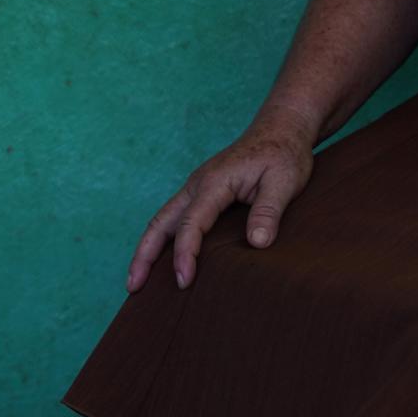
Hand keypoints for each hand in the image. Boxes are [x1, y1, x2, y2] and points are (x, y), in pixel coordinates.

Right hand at [128, 124, 318, 291]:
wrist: (281, 128)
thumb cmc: (284, 154)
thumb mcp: (284, 181)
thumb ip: (268, 211)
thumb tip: (256, 244)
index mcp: (214, 182)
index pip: (191, 223)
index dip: (185, 254)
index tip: (184, 281)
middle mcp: (197, 184)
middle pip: (160, 222)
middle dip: (144, 255)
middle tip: (133, 287)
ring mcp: (196, 187)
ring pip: (162, 220)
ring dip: (146, 249)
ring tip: (136, 281)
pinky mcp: (202, 192)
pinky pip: (174, 218)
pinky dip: (162, 240)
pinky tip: (162, 260)